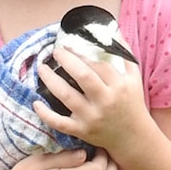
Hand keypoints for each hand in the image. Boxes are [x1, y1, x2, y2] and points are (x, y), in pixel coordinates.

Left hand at [34, 47, 150, 154]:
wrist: (133, 138)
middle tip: (56, 51)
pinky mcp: (82, 131)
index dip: (82, 52)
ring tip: (42, 69)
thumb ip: (124, 54)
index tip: (69, 44)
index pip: (99, 64)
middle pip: (83, 77)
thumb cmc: (132, 103)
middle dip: (67, 61)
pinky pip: (60, 123)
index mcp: (118, 86)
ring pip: (67, 97)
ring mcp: (92, 118)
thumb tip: (112, 31)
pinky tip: (36, 103)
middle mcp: (105, 102)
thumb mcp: (134, 78)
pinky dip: (46, 114)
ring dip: (51, 81)